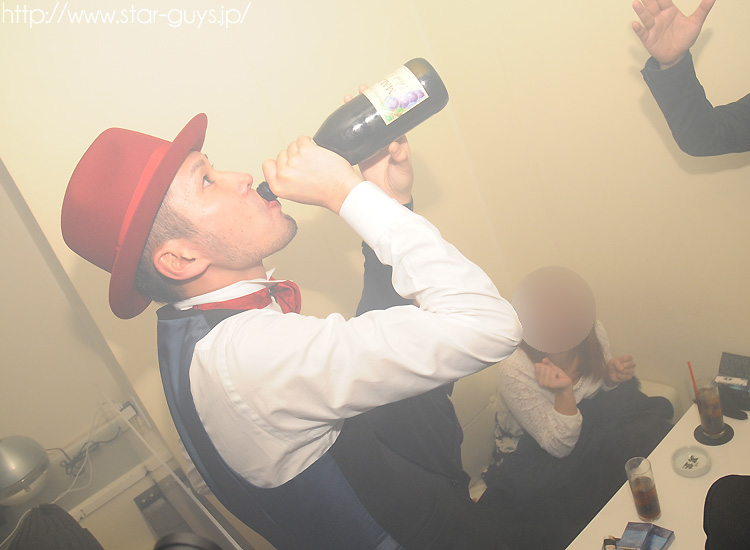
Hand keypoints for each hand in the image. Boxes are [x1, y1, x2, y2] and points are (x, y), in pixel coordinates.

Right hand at [262, 136, 362, 212]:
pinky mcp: (305, 150)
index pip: (268, 164)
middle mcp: (283, 174)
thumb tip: (280, 165)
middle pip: (282, 154)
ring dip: (303, 150)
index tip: (288, 165)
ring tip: (314, 163)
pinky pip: (303, 139)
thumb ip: (283, 180)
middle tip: (308, 168)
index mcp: (277, 186)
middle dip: (294, 157)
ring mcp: (293, 161)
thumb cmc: (323, 193)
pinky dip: (310, 143)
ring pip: (293, 146)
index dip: (279, 163)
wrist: (341, 190)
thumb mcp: (295, 193)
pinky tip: (317, 154)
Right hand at [345, 85, 413, 203]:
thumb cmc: (402, 182)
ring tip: (348, 99)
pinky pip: (354, 139)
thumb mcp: (404, 167)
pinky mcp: (362, 154)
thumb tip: (394, 145)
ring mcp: (372, 146)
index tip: (380, 93)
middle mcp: (384, 139)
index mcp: (397, 138)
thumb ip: (401, 156)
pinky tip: (341, 121)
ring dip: (355, 113)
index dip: (385, 103)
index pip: (392, 116)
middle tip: (361, 90)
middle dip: (367, 102)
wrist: (390, 197)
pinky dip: (348, 130)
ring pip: (363, 125)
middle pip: (375, 116)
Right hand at [535, 358, 572, 390]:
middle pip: (542, 366)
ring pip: (547, 369)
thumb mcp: (552, 367)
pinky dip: (556, 372)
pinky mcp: (551, 384)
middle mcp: (540, 381)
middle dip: (550, 368)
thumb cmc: (558, 375)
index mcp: (538, 377)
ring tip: (556, 376)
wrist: (565, 383)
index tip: (549, 370)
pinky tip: (558, 377)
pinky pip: (552, 373)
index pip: (537, 365)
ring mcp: (545, 384)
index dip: (545, 365)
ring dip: (554, 370)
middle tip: (554, 374)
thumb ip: (547, 362)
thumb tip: (544, 359)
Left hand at [606, 354, 635, 384]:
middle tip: (618, 366)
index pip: (629, 357)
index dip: (623, 359)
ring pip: (631, 371)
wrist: (610, 372)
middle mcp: (631, 364)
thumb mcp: (612, 361)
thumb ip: (617, 363)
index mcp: (628, 358)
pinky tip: (618, 375)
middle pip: (633, 364)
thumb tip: (622, 369)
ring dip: (623, 371)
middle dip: (625, 365)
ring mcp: (631, 370)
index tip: (618, 360)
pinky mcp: (629, 376)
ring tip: (618, 371)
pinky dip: (622, 376)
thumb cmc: (613, 365)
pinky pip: (629, 377)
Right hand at [632, 0, 715, 68]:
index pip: (663, 0)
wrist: (678, 55)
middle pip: (652, 6)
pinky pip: (642, 33)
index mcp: (670, 11)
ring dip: (641, 11)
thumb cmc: (685, 38)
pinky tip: (635, 24)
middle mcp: (659, 18)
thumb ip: (703, 9)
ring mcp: (653, 28)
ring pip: (646, 17)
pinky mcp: (648, 39)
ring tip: (636, 4)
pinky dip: (638, 29)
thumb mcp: (696, 22)